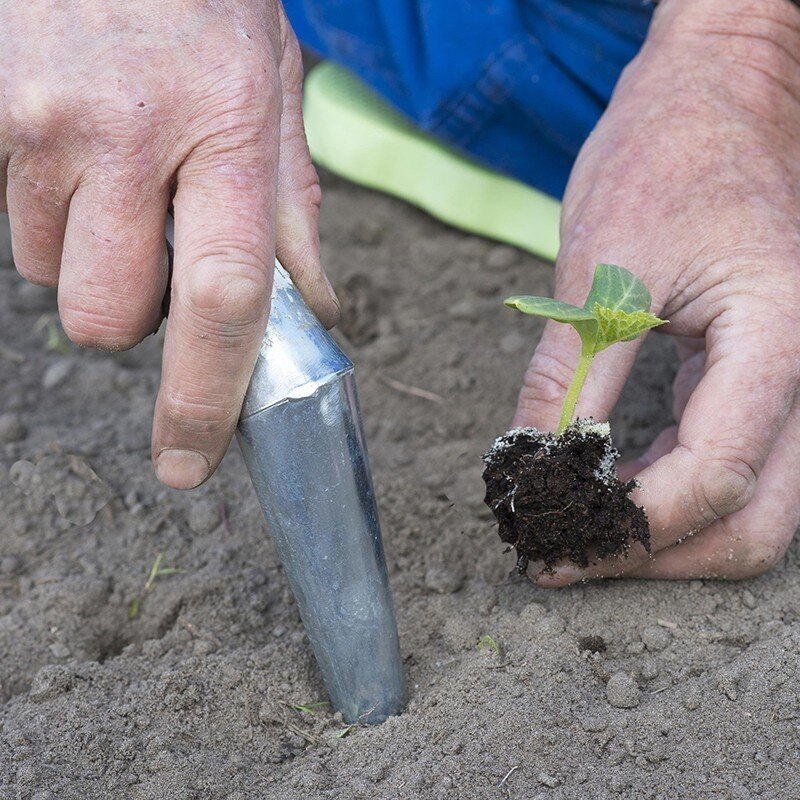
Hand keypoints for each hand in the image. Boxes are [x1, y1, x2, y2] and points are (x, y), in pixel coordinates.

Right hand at [0, 1, 338, 488]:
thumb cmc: (210, 4)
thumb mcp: (275, 93)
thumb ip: (293, 210)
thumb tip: (314, 308)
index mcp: (226, 137)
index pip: (221, 301)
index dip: (203, 397)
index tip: (189, 462)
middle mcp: (127, 138)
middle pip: (109, 319)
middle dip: (135, 314)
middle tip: (157, 250)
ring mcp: (41, 125)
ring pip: (53, 276)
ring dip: (90, 257)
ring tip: (118, 179)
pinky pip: (13, 224)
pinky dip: (49, 215)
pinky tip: (79, 155)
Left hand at [514, 0, 799, 582]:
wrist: (711, 105)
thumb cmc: (664, 160)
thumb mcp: (602, 272)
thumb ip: (571, 379)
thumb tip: (533, 468)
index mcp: (778, 333)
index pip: (718, 473)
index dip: (635, 522)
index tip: (556, 534)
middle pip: (755, 520)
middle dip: (656, 554)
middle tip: (566, 557)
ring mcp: (792, 382)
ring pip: (753, 509)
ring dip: (665, 539)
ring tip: (575, 534)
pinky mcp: (761, 381)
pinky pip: (732, 469)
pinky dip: (670, 498)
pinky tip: (608, 493)